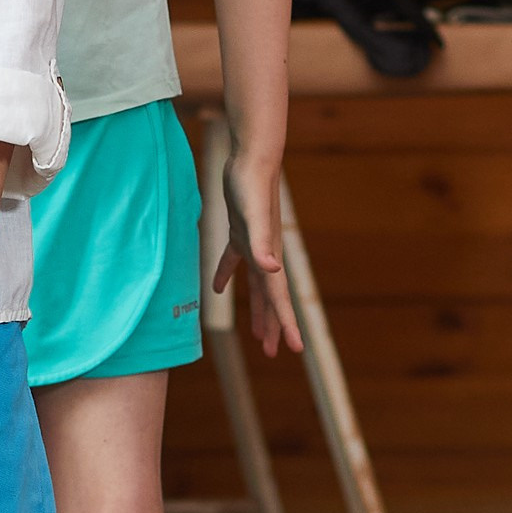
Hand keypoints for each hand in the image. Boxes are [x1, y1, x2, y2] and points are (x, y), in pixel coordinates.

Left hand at [214, 145, 302, 356]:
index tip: (295, 350)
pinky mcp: (240, 232)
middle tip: (273, 352)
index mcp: (270, 258)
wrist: (253, 160)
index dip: (286, 325)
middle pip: (270, 299)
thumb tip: (272, 268)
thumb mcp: (254, 217)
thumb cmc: (253, 187)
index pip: (280, 299)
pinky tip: (215, 288)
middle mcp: (266, 255)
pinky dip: (225, 275)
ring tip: (256, 333)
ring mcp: (254, 244)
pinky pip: (233, 261)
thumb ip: (262, 244)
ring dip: (257, 309)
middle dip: (273, 326)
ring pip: (256, 286)